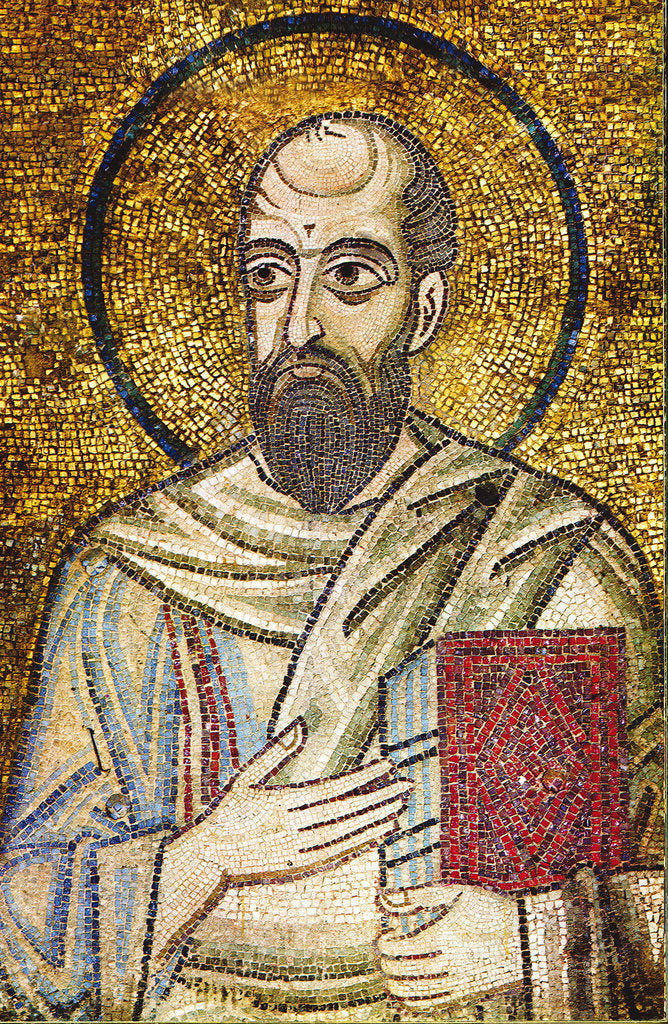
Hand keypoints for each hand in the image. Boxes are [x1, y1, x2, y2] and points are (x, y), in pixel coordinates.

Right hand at [169, 717, 411, 883]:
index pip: (333, 789)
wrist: (208, 861)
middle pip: (346, 812)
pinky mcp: (300, 869)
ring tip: (399, 808)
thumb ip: (275, 752)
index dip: (363, 777)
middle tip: (407, 785)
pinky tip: (379, 832)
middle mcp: (293, 829)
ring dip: (375, 821)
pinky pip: (339, 855)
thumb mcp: (245, 778)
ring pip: (346, 836)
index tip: (387, 765)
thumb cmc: (227, 814)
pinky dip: (361, 843)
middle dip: (379, 797)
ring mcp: (298, 852)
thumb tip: (300, 723)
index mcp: (281, 803)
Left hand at [377, 884, 522, 1010]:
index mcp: (447, 936)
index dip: (388, 946)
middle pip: (409, 972)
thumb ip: (423, 894)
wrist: (529, 937)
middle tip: (382, 958)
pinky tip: (408, 996)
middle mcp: (452, 963)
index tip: (383, 939)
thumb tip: (389, 895)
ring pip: (420, 993)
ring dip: (399, 987)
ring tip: (391, 978)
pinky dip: (416, 1004)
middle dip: (389, 966)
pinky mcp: (469, 996)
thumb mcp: (459, 893)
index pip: (405, 948)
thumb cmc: (492, 910)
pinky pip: (435, 1006)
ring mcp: (461, 983)